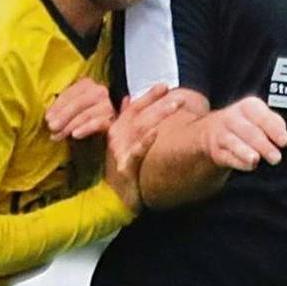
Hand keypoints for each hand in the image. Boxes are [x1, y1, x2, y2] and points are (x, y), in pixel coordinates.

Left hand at [47, 77, 114, 140]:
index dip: (57, 106)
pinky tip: (75, 135)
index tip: (47, 118)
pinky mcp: (112, 120)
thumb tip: (49, 117)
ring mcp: (108, 105)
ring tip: (58, 135)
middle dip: (63, 116)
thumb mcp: (70, 108)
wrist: (102, 130)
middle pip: (78, 103)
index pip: (71, 93)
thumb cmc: (80, 116)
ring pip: (87, 114)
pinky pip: (98, 124)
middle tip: (51, 127)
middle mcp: (100, 91)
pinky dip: (85, 129)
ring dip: (70, 126)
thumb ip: (61, 107)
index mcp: (87, 84)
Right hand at [104, 84, 184, 212]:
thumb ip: (124, 119)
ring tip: (175, 105)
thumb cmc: (118, 169)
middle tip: (175, 93)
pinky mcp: (124, 168)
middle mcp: (117, 138)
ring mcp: (120, 152)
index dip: (148, 96)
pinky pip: (137, 152)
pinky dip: (146, 141)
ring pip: (140, 128)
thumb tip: (128, 99)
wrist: (111, 200)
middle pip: (138, 114)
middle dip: (156, 102)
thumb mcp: (120, 142)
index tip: (164, 85)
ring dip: (159, 115)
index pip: (133, 108)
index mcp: (117, 130)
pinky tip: (157, 132)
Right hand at [199, 97, 286, 171]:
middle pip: (249, 131)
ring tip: (256, 159)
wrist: (212, 131)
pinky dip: (237, 161)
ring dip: (245, 151)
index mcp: (248, 106)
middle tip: (276, 158)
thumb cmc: (247, 124)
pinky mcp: (215, 150)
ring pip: (233, 142)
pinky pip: (226, 156)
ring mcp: (221, 134)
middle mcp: (232, 117)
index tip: (285, 141)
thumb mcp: (261, 117)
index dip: (274, 129)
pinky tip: (248, 165)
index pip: (262, 117)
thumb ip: (275, 124)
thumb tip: (283, 136)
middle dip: (263, 145)